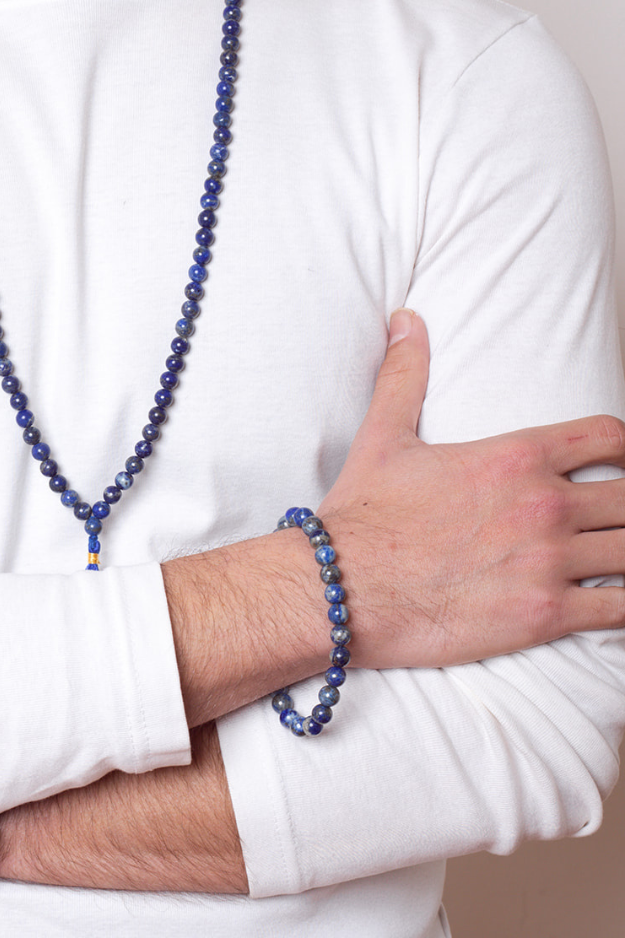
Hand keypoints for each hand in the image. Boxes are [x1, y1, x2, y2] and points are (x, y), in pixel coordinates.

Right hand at [321, 308, 624, 669]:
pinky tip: (611, 603)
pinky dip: (623, 605)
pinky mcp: (544, 617)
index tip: (620, 466)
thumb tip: (406, 319)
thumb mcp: (383, 437)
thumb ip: (405, 375)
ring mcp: (548, 563)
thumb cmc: (363, 515)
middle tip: (612, 520)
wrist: (340, 587)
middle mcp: (543, 505)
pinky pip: (621, 612)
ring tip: (614, 560)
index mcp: (515, 457)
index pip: (609, 437)